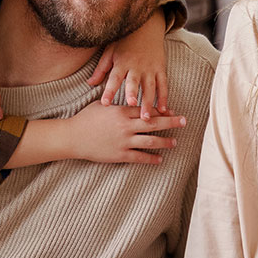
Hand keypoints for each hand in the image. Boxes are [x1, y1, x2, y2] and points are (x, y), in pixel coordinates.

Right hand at [63, 104, 185, 164]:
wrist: (72, 137)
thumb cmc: (85, 119)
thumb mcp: (102, 105)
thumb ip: (116, 102)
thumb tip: (128, 97)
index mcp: (122, 111)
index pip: (147, 110)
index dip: (161, 111)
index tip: (172, 111)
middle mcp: (126, 126)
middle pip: (154, 123)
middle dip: (172, 122)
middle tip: (184, 121)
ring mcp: (124, 141)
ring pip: (151, 141)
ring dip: (165, 142)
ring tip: (175, 142)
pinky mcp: (120, 155)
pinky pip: (140, 157)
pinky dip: (152, 159)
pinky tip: (160, 159)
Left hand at [89, 13, 170, 116]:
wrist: (146, 27)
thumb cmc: (124, 42)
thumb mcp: (110, 52)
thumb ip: (101, 69)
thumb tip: (90, 83)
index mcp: (122, 63)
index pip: (114, 78)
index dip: (109, 90)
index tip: (105, 103)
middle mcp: (136, 67)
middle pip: (134, 82)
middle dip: (133, 93)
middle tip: (131, 105)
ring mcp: (150, 68)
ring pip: (150, 87)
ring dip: (149, 102)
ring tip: (147, 117)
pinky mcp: (160, 69)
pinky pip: (163, 85)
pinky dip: (164, 97)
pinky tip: (163, 109)